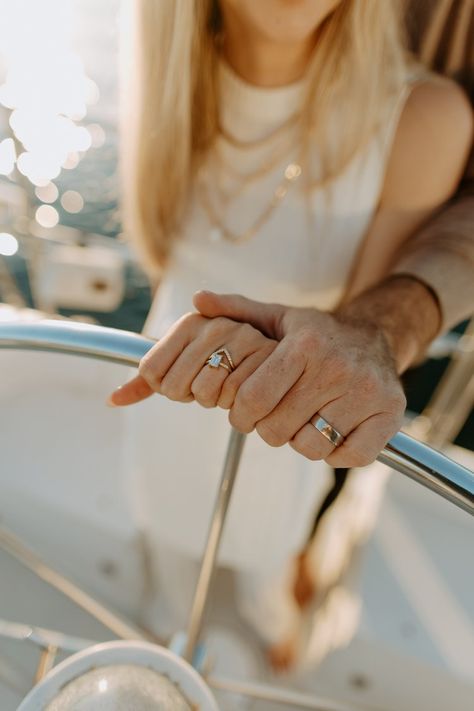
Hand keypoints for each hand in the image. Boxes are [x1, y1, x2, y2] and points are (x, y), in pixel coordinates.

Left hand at [108, 312, 276, 409]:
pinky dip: (246, 415)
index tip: (187, 380)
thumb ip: (152, 378)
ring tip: (239, 389)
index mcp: (192, 321)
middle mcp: (217, 326)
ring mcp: (247, 341)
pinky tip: (256, 401)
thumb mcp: (192, 357)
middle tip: (216, 386)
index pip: (151, 371)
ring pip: (209, 397)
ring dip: (222, 405)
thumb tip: (112, 400)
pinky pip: (242, 406)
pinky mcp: (273, 361)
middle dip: (194, 396)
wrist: (302, 345)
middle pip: (176, 388)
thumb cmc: (236, 355)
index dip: (166, 386)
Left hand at [193, 291, 406, 467]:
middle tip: (276, 415)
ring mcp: (367, 393)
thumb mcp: (277, 317)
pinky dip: (335, 452)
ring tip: (304, 420)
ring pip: (311, 447)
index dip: (241, 414)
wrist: (376, 337)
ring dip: (301, 441)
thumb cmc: (316, 335)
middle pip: (277, 429)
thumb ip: (235, 310)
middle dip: (269, 428)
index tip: (245, 412)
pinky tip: (332, 430)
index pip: (253, 400)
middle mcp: (337, 368)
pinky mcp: (389, 416)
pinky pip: (348, 456)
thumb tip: (197, 299)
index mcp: (304, 345)